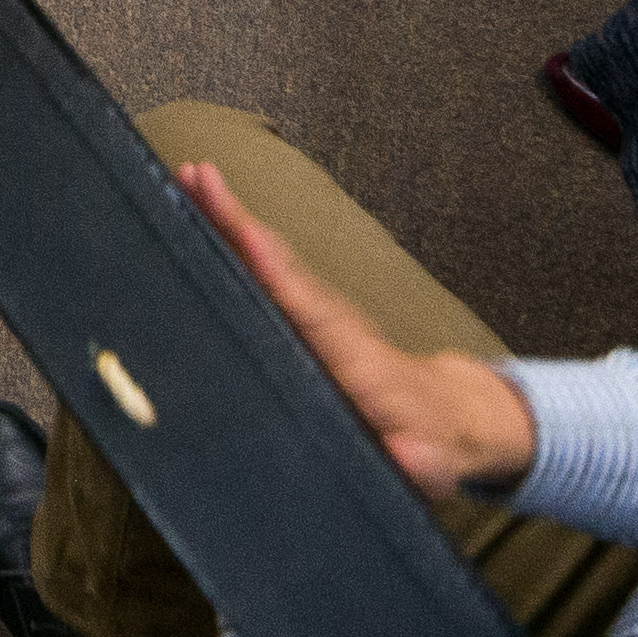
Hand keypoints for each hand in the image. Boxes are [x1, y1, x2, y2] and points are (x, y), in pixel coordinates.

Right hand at [181, 166, 537, 501]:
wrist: (448, 418)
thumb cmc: (431, 441)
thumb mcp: (429, 461)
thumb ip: (416, 460)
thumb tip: (407, 459)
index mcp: (353, 355)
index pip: (307, 306)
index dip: (275, 270)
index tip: (244, 233)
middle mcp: (332, 323)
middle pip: (277, 264)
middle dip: (236, 220)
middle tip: (194, 175)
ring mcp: (320, 314)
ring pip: (269, 260)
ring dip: (230, 220)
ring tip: (189, 179)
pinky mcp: (308, 316)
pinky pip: (268, 272)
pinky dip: (238, 241)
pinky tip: (205, 222)